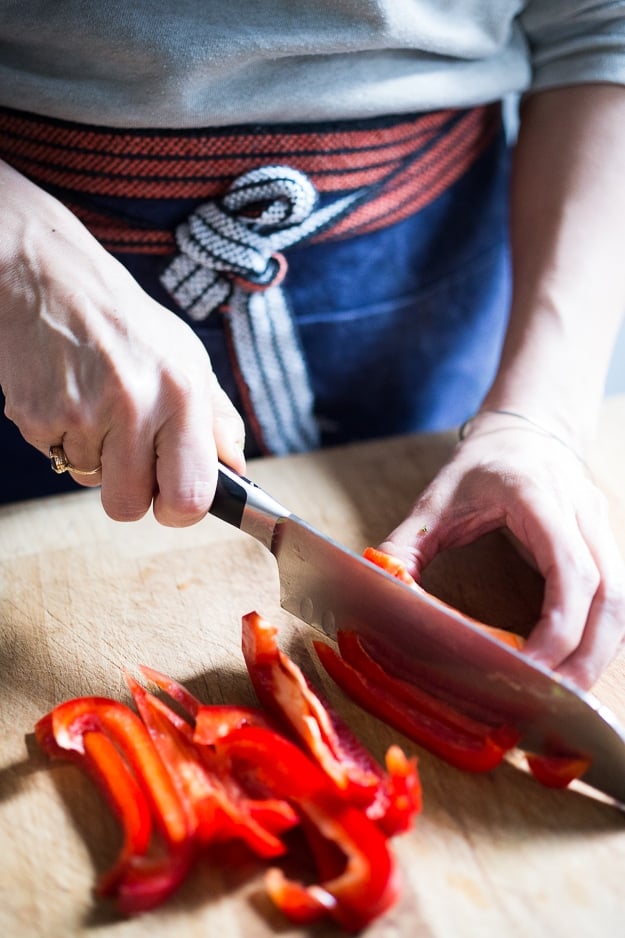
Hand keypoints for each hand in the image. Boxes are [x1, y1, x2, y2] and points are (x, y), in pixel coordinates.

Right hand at [0, 161, 244, 525]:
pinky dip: (65, 438)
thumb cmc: (128, 323)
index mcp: (181, 393)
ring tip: (98, 406)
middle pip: (129, 507)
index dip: (181, 510)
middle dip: (131, 492)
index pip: (190, 496)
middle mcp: (133, 406)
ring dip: (97, 457)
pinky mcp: (35, 417)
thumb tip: (236, 470)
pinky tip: (71, 397)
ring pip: (90, 482)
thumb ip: (217, 419)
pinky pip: (57, 459)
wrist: (50, 278)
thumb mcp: (188, 358)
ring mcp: (79, 414)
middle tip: (131, 454)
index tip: (174, 500)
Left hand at [380, 417, 624, 689]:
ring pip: (622, 600)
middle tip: (557, 698)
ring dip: (600, 651)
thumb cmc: (481, 466)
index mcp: (538, 497)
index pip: (570, 568)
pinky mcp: (606, 542)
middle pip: (611, 593)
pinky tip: (576, 661)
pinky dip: (600, 635)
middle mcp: (580, 512)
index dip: (558, 625)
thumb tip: (379, 586)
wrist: (525, 431)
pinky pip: (616, 597)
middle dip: (587, 654)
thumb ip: (407, 544)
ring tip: (568, 691)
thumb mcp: (435, 500)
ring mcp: (601, 526)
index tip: (530, 665)